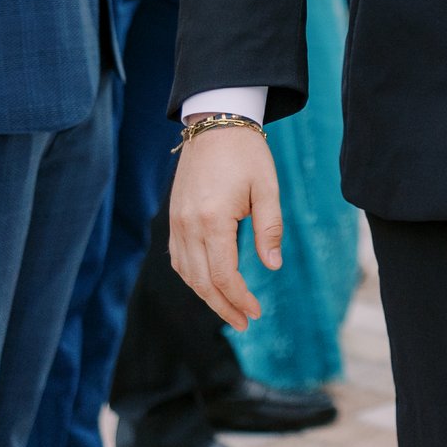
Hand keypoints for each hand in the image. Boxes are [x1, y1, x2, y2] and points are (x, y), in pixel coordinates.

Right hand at [168, 124, 281, 328]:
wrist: (216, 124)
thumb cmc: (247, 154)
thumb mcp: (268, 189)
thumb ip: (269, 229)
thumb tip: (272, 266)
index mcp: (213, 219)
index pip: (223, 274)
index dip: (239, 298)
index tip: (255, 313)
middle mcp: (188, 224)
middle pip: (201, 281)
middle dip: (223, 306)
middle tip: (244, 322)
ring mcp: (177, 221)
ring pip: (186, 273)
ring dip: (206, 295)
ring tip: (229, 309)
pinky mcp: (174, 217)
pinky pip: (178, 257)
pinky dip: (192, 276)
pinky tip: (208, 284)